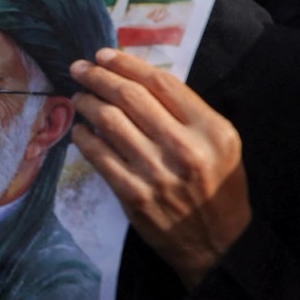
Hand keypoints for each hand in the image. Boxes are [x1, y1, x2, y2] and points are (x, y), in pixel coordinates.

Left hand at [69, 47, 249, 290]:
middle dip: (99, 76)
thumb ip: (187, 112)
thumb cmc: (218, 188)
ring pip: (109, 121)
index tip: (104, 55)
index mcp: (212, 130)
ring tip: (78, 96)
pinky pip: (98, 155)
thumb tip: (136, 78)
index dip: (128, 63)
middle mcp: (186, 148)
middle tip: (79, 68)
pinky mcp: (133, 194)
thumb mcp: (221, 145)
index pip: (162, 83)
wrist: (218, 245)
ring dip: (86, 102)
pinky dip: (83, 136)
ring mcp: (157, 172)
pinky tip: (79, 129)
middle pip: (130, 96)